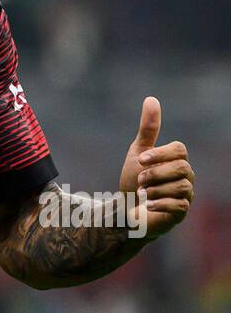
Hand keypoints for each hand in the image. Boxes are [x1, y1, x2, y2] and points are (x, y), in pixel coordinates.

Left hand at [119, 96, 194, 239]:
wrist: (127, 211)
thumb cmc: (135, 181)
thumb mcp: (138, 153)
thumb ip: (148, 129)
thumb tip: (151, 99)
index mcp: (176, 160)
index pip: (180, 149)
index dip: (161, 153)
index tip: (141, 159)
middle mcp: (185, 177)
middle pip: (182, 168)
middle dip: (157, 173)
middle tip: (140, 180)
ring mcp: (185, 195)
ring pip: (181, 187)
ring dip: (156, 190)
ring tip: (141, 194)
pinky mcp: (180, 213)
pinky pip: (179, 206)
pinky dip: (160, 204)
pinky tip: (146, 204)